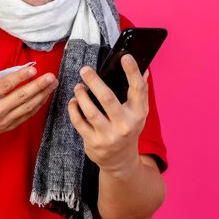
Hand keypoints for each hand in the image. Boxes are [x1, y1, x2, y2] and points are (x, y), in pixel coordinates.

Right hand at [0, 65, 57, 142]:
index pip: (5, 85)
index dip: (20, 77)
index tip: (32, 69)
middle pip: (21, 96)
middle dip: (38, 85)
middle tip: (51, 77)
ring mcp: (3, 120)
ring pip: (27, 107)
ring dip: (42, 95)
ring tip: (53, 84)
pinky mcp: (8, 126)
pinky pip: (26, 115)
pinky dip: (37, 106)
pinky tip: (44, 96)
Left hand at [68, 54, 148, 174]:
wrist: (120, 161)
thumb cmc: (128, 129)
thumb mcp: (138, 113)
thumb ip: (139, 92)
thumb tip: (144, 68)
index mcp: (138, 114)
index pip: (138, 89)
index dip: (132, 71)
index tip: (125, 57)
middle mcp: (125, 125)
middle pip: (108, 98)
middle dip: (94, 81)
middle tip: (85, 70)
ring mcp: (108, 135)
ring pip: (90, 110)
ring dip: (81, 95)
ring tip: (78, 87)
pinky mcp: (93, 142)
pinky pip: (79, 121)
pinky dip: (73, 108)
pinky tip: (73, 101)